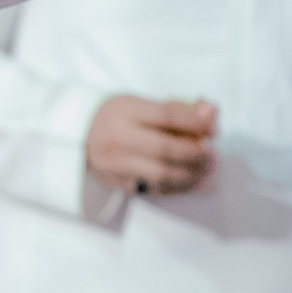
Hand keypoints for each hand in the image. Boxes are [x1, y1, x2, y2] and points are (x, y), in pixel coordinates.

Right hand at [86, 95, 217, 196]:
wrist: (79, 134)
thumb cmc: (117, 116)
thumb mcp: (141, 103)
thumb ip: (177, 108)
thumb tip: (211, 112)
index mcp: (125, 112)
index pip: (167, 116)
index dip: (196, 122)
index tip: (213, 128)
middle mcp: (118, 138)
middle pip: (165, 149)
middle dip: (195, 153)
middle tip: (211, 153)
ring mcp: (116, 164)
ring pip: (160, 174)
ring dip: (190, 174)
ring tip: (206, 169)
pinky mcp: (117, 182)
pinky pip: (153, 189)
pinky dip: (177, 187)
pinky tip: (191, 181)